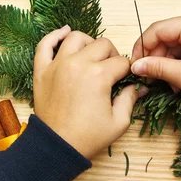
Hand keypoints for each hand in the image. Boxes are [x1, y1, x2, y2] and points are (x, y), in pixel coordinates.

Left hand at [33, 26, 147, 157]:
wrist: (56, 148)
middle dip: (112, 56)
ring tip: (92, 56)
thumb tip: (138, 85)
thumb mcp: (119, 122)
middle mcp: (78, 63)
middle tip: (112, 71)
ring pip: (76, 37)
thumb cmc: (88, 137)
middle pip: (103, 44)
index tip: (127, 79)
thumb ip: (130, 98)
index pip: (122, 62)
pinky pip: (45, 45)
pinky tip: (65, 33)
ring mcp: (57, 65)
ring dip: (88, 43)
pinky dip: (55, 36)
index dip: (128, 71)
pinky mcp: (42, 70)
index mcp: (99, 75)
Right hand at [130, 11, 180, 110]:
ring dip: (166, 65)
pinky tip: (179, 81)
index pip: (157, 30)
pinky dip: (176, 65)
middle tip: (151, 80)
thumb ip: (159, 68)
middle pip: (163, 36)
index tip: (135, 67)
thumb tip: (135, 65)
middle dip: (156, 59)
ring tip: (171, 85)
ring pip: (170, 44)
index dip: (142, 48)